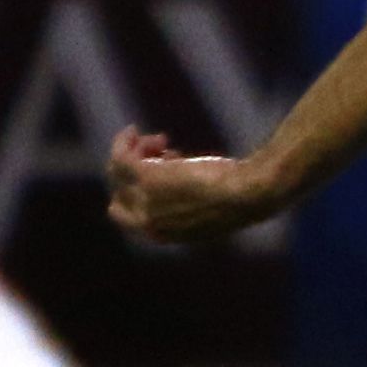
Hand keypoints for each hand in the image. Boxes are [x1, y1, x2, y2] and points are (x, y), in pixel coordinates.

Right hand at [106, 127, 283, 244]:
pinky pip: (120, 157)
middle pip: (118, 196)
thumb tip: (179, 181)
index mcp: (162, 236)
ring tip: (161, 140)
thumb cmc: (240, 200)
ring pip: (118, 172)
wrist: (248, 194)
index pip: (131, 218)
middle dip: (128, 176)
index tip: (166, 168)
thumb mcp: (208, 209)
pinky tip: (132, 130)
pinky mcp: (146, 177)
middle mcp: (147, 224)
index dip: (143, 192)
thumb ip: (187, 203)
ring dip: (134, 152)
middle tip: (154, 155)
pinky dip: (123, 141)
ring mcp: (145, 201)